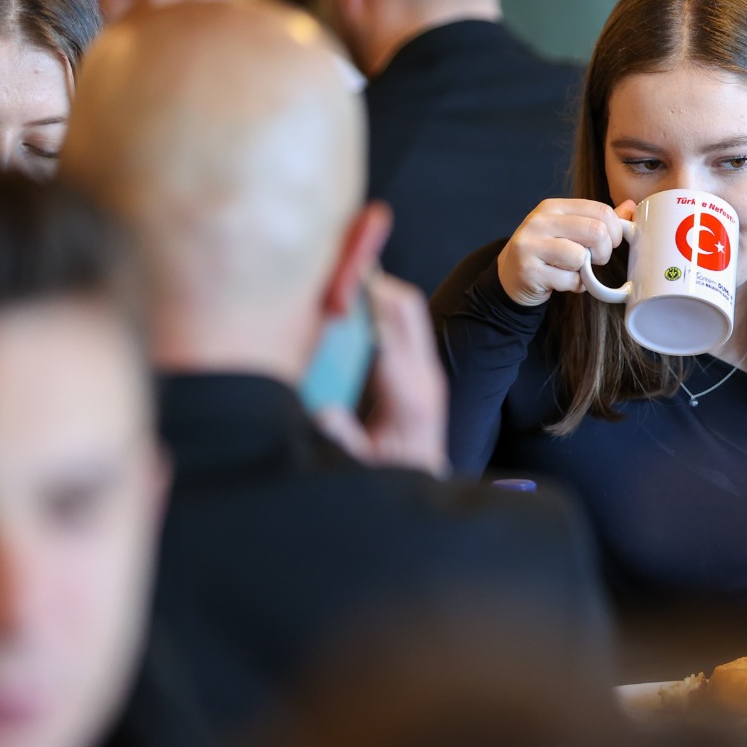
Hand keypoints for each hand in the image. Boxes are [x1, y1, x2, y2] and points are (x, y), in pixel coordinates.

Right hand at [313, 272, 448, 476]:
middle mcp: (424, 376)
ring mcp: (426, 368)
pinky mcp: (421, 367)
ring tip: (341, 273)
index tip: (340, 282)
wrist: (424, 482)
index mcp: (410, 400)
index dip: (367, 307)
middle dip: (374, 284)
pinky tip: (352, 299)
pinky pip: (403, 323)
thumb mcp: (361, 467)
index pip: (389, 340)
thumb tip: (320, 414)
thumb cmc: (390, 476)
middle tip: (337, 264)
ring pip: (406, 310)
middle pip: (405, 310)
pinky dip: (380, 304)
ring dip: (377, 290)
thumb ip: (341, 439)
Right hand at [496, 198, 634, 306]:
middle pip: (595, 231)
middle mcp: (540, 221)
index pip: (600, 210)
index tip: (610, 243)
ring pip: (580, 256)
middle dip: (604, 251)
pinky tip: (563, 282)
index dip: (615, 230)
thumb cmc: (547, 253)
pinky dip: (574, 286)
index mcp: (553, 207)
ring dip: (585, 271)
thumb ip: (599, 220)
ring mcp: (531, 245)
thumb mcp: (570, 231)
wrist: (510, 277)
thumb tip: (631, 207)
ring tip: (575, 270)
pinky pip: (568, 280)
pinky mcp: (528, 270)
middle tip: (597, 259)